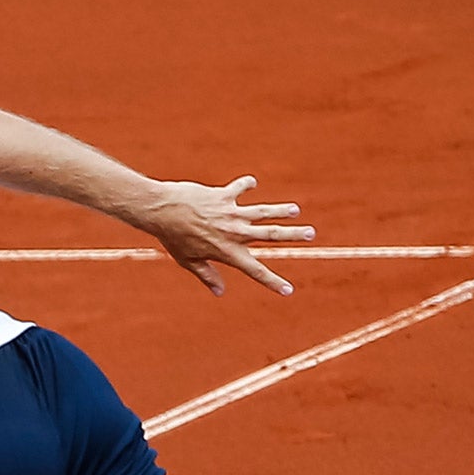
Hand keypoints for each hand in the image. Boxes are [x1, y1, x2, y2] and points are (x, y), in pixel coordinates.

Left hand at [141, 175, 313, 296]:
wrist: (162, 210)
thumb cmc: (172, 238)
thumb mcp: (188, 261)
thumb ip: (207, 275)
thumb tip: (219, 292)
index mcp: (228, 252)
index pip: (256, 271)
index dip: (273, 282)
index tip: (288, 290)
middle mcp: (235, 233)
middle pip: (271, 235)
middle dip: (293, 235)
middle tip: (311, 233)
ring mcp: (231, 213)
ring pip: (263, 211)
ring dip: (280, 210)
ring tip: (295, 210)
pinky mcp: (223, 196)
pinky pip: (239, 188)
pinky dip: (246, 185)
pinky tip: (252, 182)